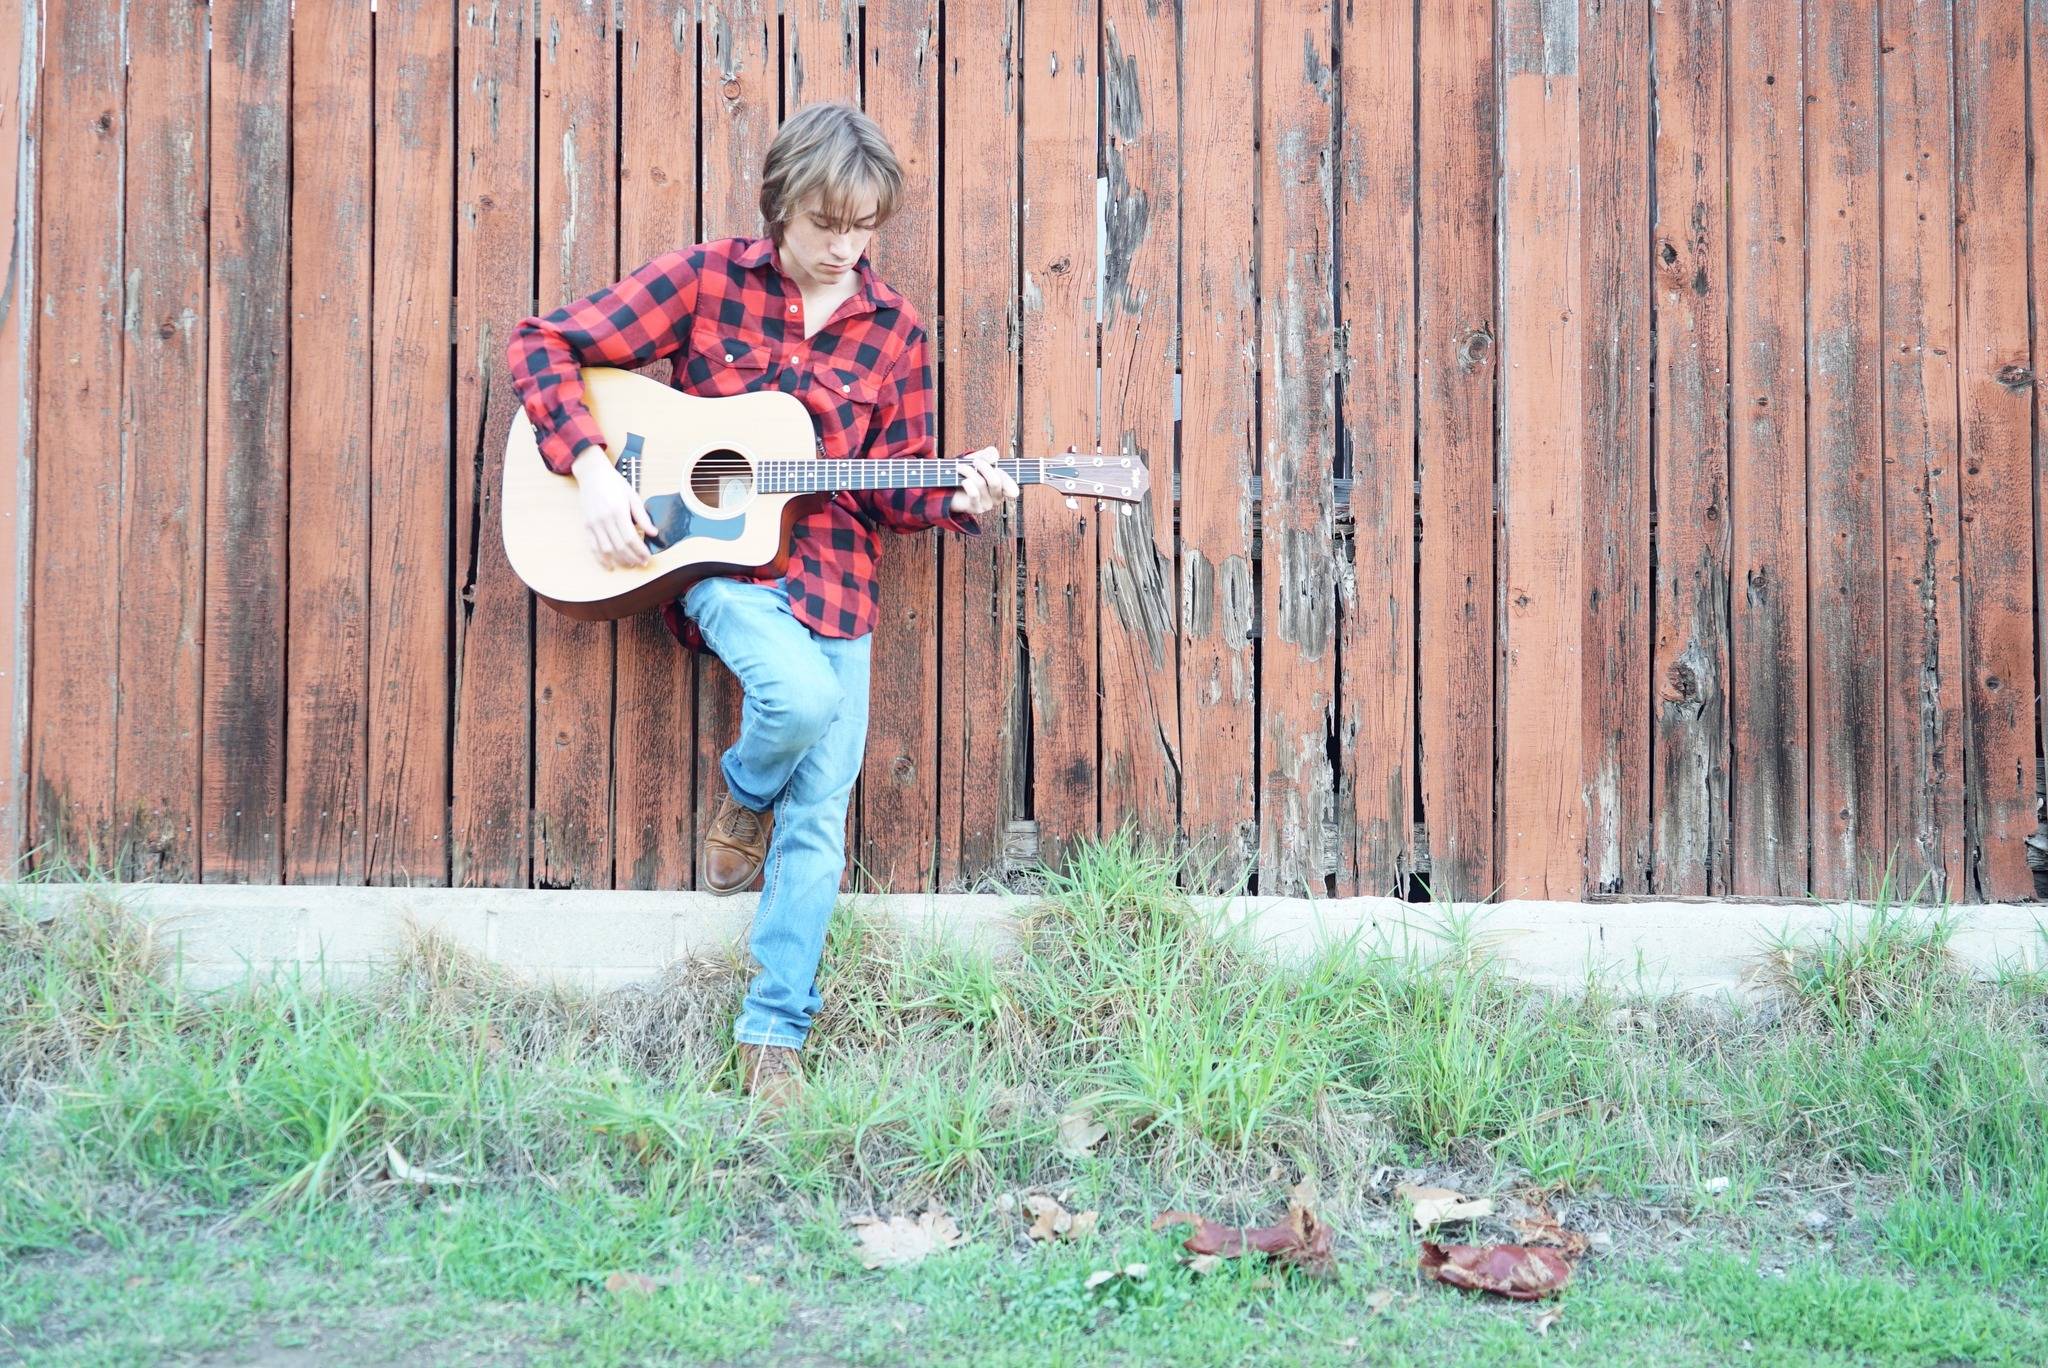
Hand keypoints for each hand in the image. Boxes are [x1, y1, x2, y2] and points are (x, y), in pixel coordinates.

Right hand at [571, 445, 657, 568]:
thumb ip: (642, 516)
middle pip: (620, 547)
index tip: (648, 557)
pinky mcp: (587, 525)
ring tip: (630, 564)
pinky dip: (601, 559)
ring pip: (607, 549)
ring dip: (619, 560)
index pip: (631, 538)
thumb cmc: (614, 483)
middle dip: (632, 558)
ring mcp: (594, 523)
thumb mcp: (632, 496)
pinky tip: (609, 565)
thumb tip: (653, 532)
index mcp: (618, 511)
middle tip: (641, 563)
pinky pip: (593, 547)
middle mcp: (605, 519)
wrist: (592, 474)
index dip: (640, 551)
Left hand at [949, 445, 1019, 518]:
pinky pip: (974, 494)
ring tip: (960, 467)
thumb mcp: (979, 459)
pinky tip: (963, 480)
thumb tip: (993, 454)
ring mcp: (988, 504)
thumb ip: (988, 455)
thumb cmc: (969, 472)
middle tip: (975, 461)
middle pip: (995, 482)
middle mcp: (998, 497)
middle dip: (984, 468)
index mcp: (1003, 486)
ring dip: (969, 472)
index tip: (998, 469)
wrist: (952, 487)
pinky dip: (967, 484)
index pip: (1011, 486)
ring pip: (981, 484)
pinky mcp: (976, 508)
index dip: (1008, 481)